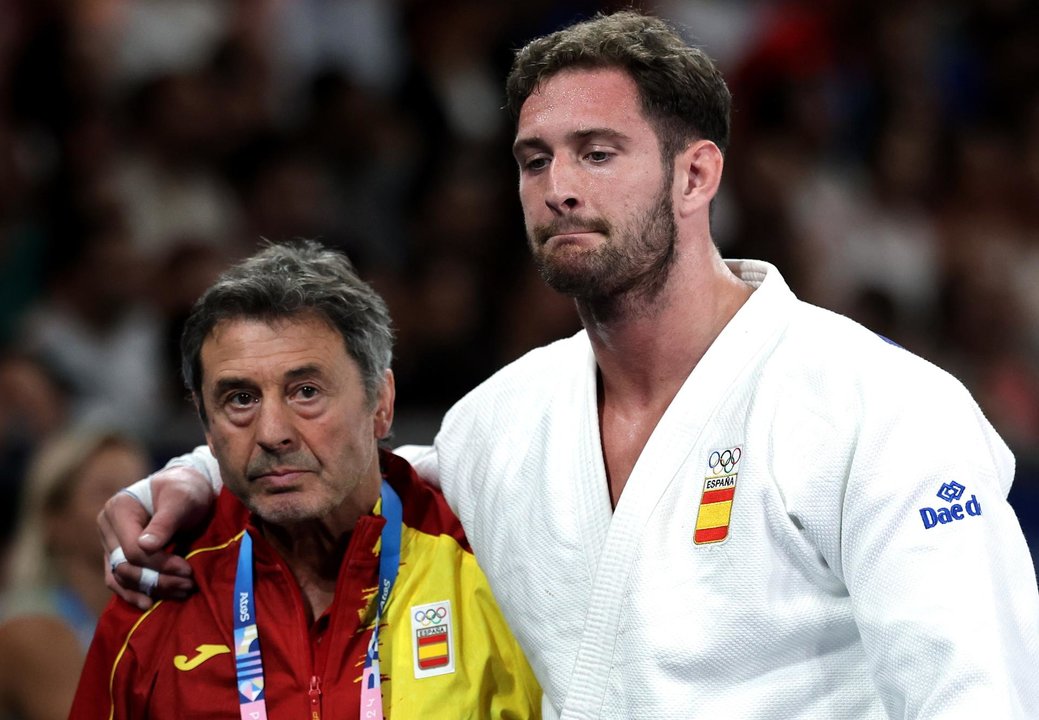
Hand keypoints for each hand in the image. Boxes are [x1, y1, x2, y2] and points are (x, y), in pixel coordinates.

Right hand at [98, 466, 214, 608]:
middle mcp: (107, 527)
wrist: (186, 488)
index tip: (187, 571)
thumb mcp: (181, 499)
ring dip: (149, 590)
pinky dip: (133, 593)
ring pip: (120, 577)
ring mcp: (109, 543)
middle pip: (125, 566)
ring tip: (180, 593)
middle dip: (157, 580)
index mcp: (118, 509)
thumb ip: (165, 522)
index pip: (132, 550)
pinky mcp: (116, 555)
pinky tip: (150, 603)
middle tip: (188, 586)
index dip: (159, 564)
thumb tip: (145, 547)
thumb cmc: (185, 490)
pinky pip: (118, 580)